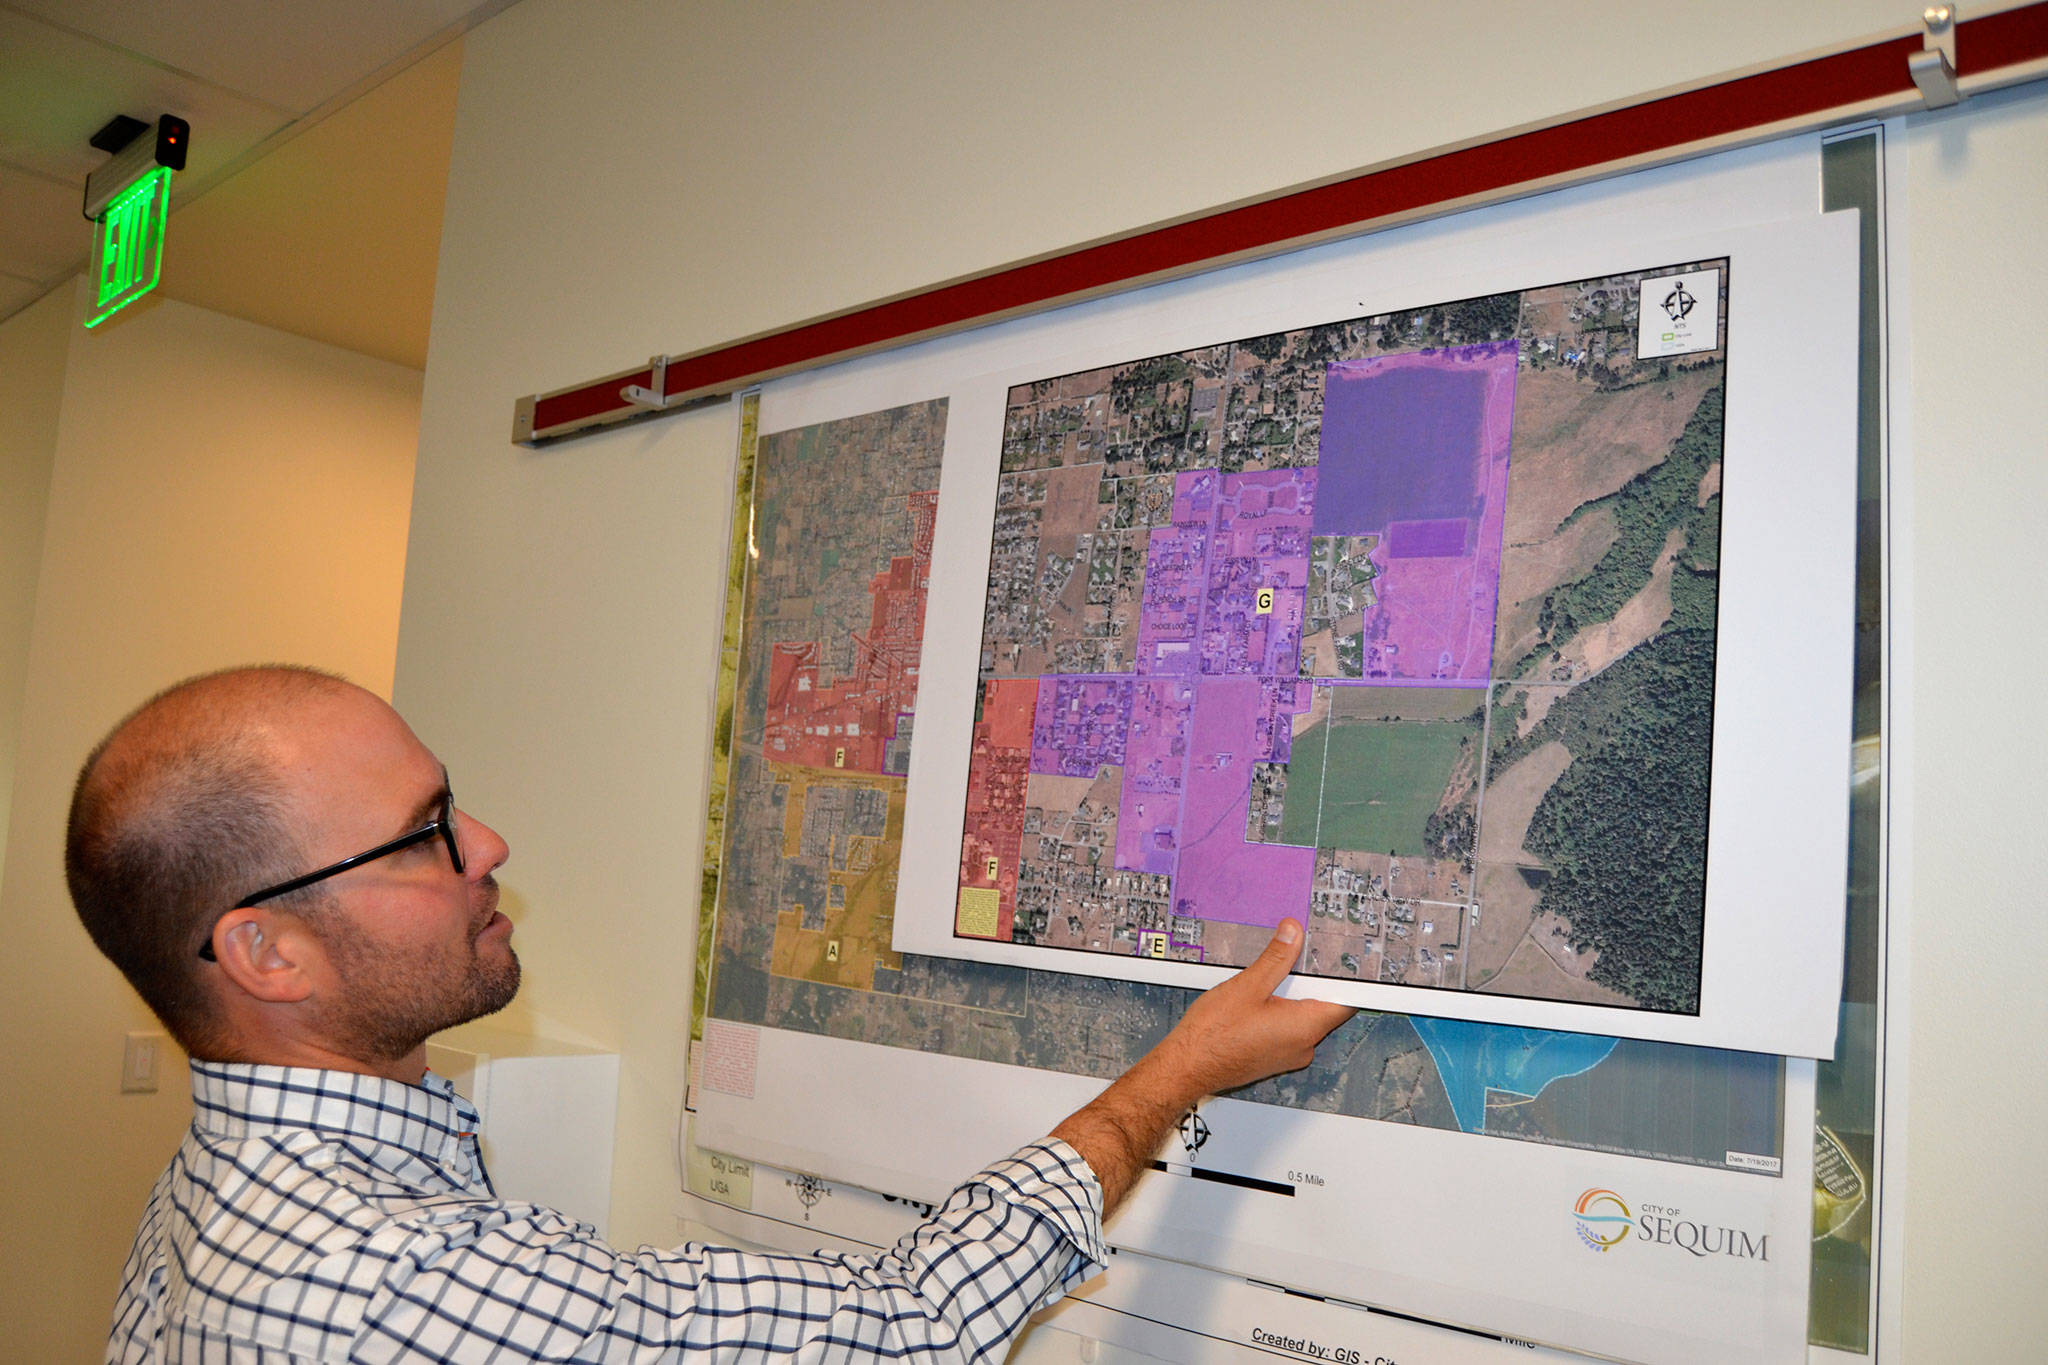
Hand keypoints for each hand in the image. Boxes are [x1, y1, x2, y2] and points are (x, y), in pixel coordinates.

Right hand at [1143, 917, 1357, 1097]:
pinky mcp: (1273, 1057)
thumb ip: (1275, 958)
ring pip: (1302, 1018)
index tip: (1342, 958)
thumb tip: (1293, 934)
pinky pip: (1287, 1030)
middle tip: (1296, 954)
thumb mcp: (1247, 986)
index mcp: (1305, 1027)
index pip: (1345, 1001)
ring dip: (1290, 996)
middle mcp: (1303, 1045)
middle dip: (1310, 980)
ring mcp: (1288, 1054)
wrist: (1186, 1068)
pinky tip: (1257, 1000)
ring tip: (1269, 977)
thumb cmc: (1213, 1035)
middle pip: (1323, 1006)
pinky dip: (1278, 1012)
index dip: (1347, 977)